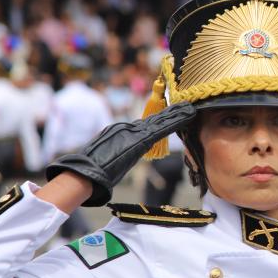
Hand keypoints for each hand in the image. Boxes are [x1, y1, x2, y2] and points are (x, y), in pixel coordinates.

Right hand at [45, 102, 195, 205]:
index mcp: (119, 132)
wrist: (86, 171)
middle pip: (154, 119)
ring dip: (176, 115)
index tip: (171, 115)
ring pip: (159, 121)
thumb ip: (118, 153)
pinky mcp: (138, 139)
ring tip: (191, 108)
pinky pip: (160, 129)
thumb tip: (124, 156)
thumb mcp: (107, 158)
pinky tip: (186, 117)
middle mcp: (127, 128)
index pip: (144, 125)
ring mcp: (133, 132)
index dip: (159, 120)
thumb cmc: (93, 171)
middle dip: (170, 113)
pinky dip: (174, 122)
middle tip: (186, 105)